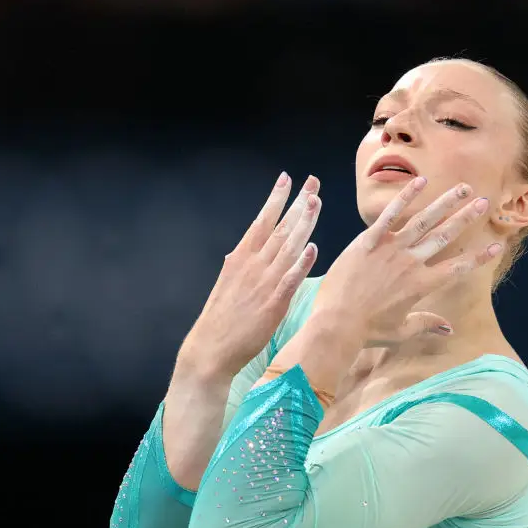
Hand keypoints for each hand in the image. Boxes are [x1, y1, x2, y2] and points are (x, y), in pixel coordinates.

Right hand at [179, 173, 321, 380]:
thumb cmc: (221, 320)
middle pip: (279, 228)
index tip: (287, 179)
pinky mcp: (273, 303)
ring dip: (304, 224)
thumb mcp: (227, 283)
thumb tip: (243, 251)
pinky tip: (313, 248)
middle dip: (297, 203)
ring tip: (316, 203)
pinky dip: (302, 263)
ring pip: (288, 247)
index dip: (275, 199)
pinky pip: (290, 279)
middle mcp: (252, 265)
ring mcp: (263, 283)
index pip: (261, 221)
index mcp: (240, 258)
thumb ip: (240, 266)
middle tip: (312, 182)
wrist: (211, 348)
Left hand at [312, 178, 501, 343]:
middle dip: (467, 219)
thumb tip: (449, 329)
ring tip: (464, 188)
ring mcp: (390, 249)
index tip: (496, 245)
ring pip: (424, 221)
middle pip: (445, 236)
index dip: (478, 257)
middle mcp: (411, 263)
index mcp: (421, 285)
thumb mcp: (401, 332)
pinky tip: (422, 181)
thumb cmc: (367, 331)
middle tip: (485, 203)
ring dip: (446, 203)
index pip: (457, 268)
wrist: (337, 322)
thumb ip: (426, 324)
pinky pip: (390, 215)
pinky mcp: (369, 241)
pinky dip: (406, 197)